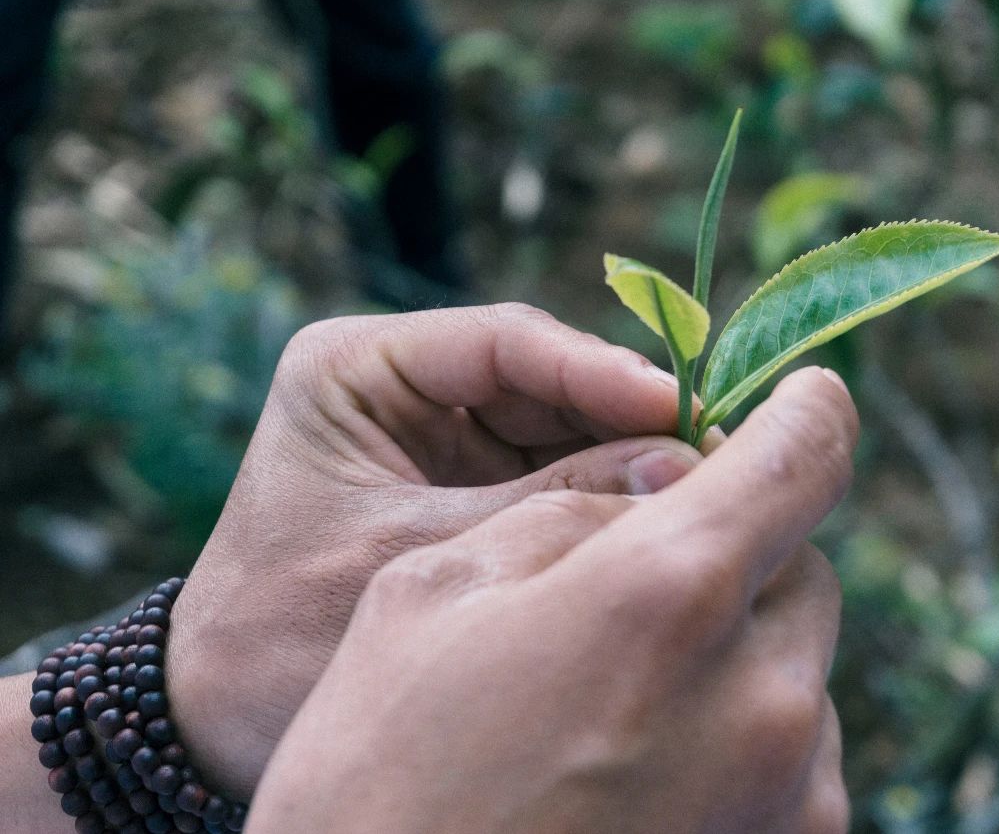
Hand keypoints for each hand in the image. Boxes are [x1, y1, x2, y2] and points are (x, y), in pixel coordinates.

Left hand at [166, 304, 703, 798]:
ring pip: (566, 427)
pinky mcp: (473, 489)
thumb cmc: (285, 631)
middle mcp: (408, 386)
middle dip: (630, 418)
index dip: (599, 370)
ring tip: (704, 488)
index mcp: (355, 367)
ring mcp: (445, 438)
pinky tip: (661, 519)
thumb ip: (551, 505)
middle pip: (548, 380)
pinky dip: (607, 498)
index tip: (677, 406)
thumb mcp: (423, 555)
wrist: (223, 715)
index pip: (503, 342)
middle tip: (715, 456)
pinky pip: (559, 478)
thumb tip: (685, 464)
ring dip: (630, 457)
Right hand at [248, 366, 857, 833]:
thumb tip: (661, 483)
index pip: (802, 457)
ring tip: (621, 700)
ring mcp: (787, 794)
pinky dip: (739, 732)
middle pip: (800, 569)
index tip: (806, 398)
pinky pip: (792, 752)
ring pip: (795, 665)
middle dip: (741, 553)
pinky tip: (641, 764)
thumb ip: (567, 515)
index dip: (808, 413)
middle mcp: (758, 696)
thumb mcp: (431, 595)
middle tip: (651, 577)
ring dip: (735, 652)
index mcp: (666, 594)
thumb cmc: (377, 777)